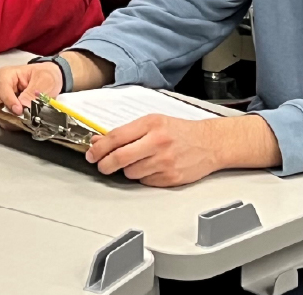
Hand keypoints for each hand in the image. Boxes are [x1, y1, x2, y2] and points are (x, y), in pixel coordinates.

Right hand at [0, 63, 63, 116]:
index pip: (1, 88)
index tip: (19, 110)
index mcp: (6, 74)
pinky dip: (13, 122)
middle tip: (22, 118)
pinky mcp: (4, 109)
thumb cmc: (44, 76)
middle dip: (8, 112)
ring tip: (25, 120)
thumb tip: (24, 104)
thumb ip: (33, 92)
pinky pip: (3, 119)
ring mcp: (0, 99)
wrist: (48, 81)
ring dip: (10, 119)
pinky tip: (23, 121)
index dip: (9, 101)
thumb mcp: (44, 80)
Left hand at [85, 114, 281, 186]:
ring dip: (127, 170)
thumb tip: (100, 141)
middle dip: (104, 164)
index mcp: (151, 124)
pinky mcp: (170, 178)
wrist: (211, 143)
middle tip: (101, 165)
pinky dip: (143, 177)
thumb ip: (127, 131)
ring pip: (130, 173)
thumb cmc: (181, 132)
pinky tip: (152, 168)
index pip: (116, 137)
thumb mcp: (154, 122)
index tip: (91, 153)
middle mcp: (158, 142)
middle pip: (119, 158)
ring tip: (138, 161)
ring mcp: (165, 162)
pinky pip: (145, 182)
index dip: (99, 148)